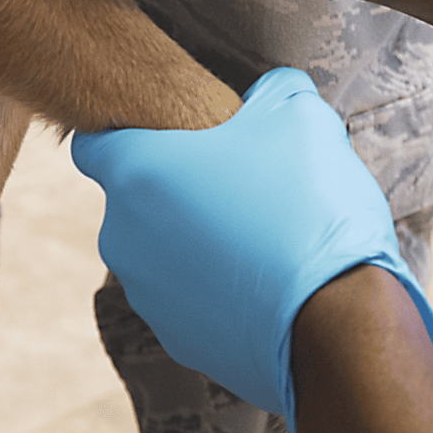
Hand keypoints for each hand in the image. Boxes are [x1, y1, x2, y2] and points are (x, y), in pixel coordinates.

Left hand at [70, 67, 432, 432]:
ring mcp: (146, 292)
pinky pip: (188, 295)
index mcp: (136, 171)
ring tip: (259, 230)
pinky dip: (215, 284)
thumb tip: (269, 95)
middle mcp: (123, 234)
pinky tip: (264, 276)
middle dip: (178, 185)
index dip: (125, 131)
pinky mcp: (177, 339)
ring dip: (197, 235)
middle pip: (137, 196)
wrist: (340, 322)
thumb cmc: (308, 206)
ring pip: (162, 247)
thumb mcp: (298, 115)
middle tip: (237, 177)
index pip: (92, 142)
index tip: (165, 132)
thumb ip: (268, 93)